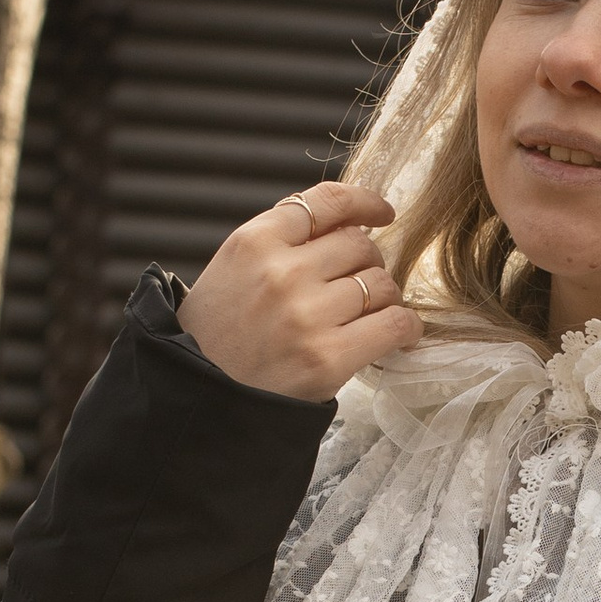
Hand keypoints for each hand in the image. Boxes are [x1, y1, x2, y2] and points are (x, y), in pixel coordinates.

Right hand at [175, 181, 423, 401]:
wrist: (195, 400)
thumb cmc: (215, 335)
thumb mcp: (232, 269)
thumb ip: (281, 242)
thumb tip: (350, 225)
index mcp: (254, 241)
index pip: (327, 201)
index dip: (365, 203)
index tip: (382, 213)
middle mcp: (281, 272)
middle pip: (359, 245)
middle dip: (369, 262)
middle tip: (362, 285)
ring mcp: (305, 315)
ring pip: (380, 284)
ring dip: (386, 298)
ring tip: (374, 315)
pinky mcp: (327, 358)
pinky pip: (392, 325)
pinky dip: (405, 327)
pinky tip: (401, 334)